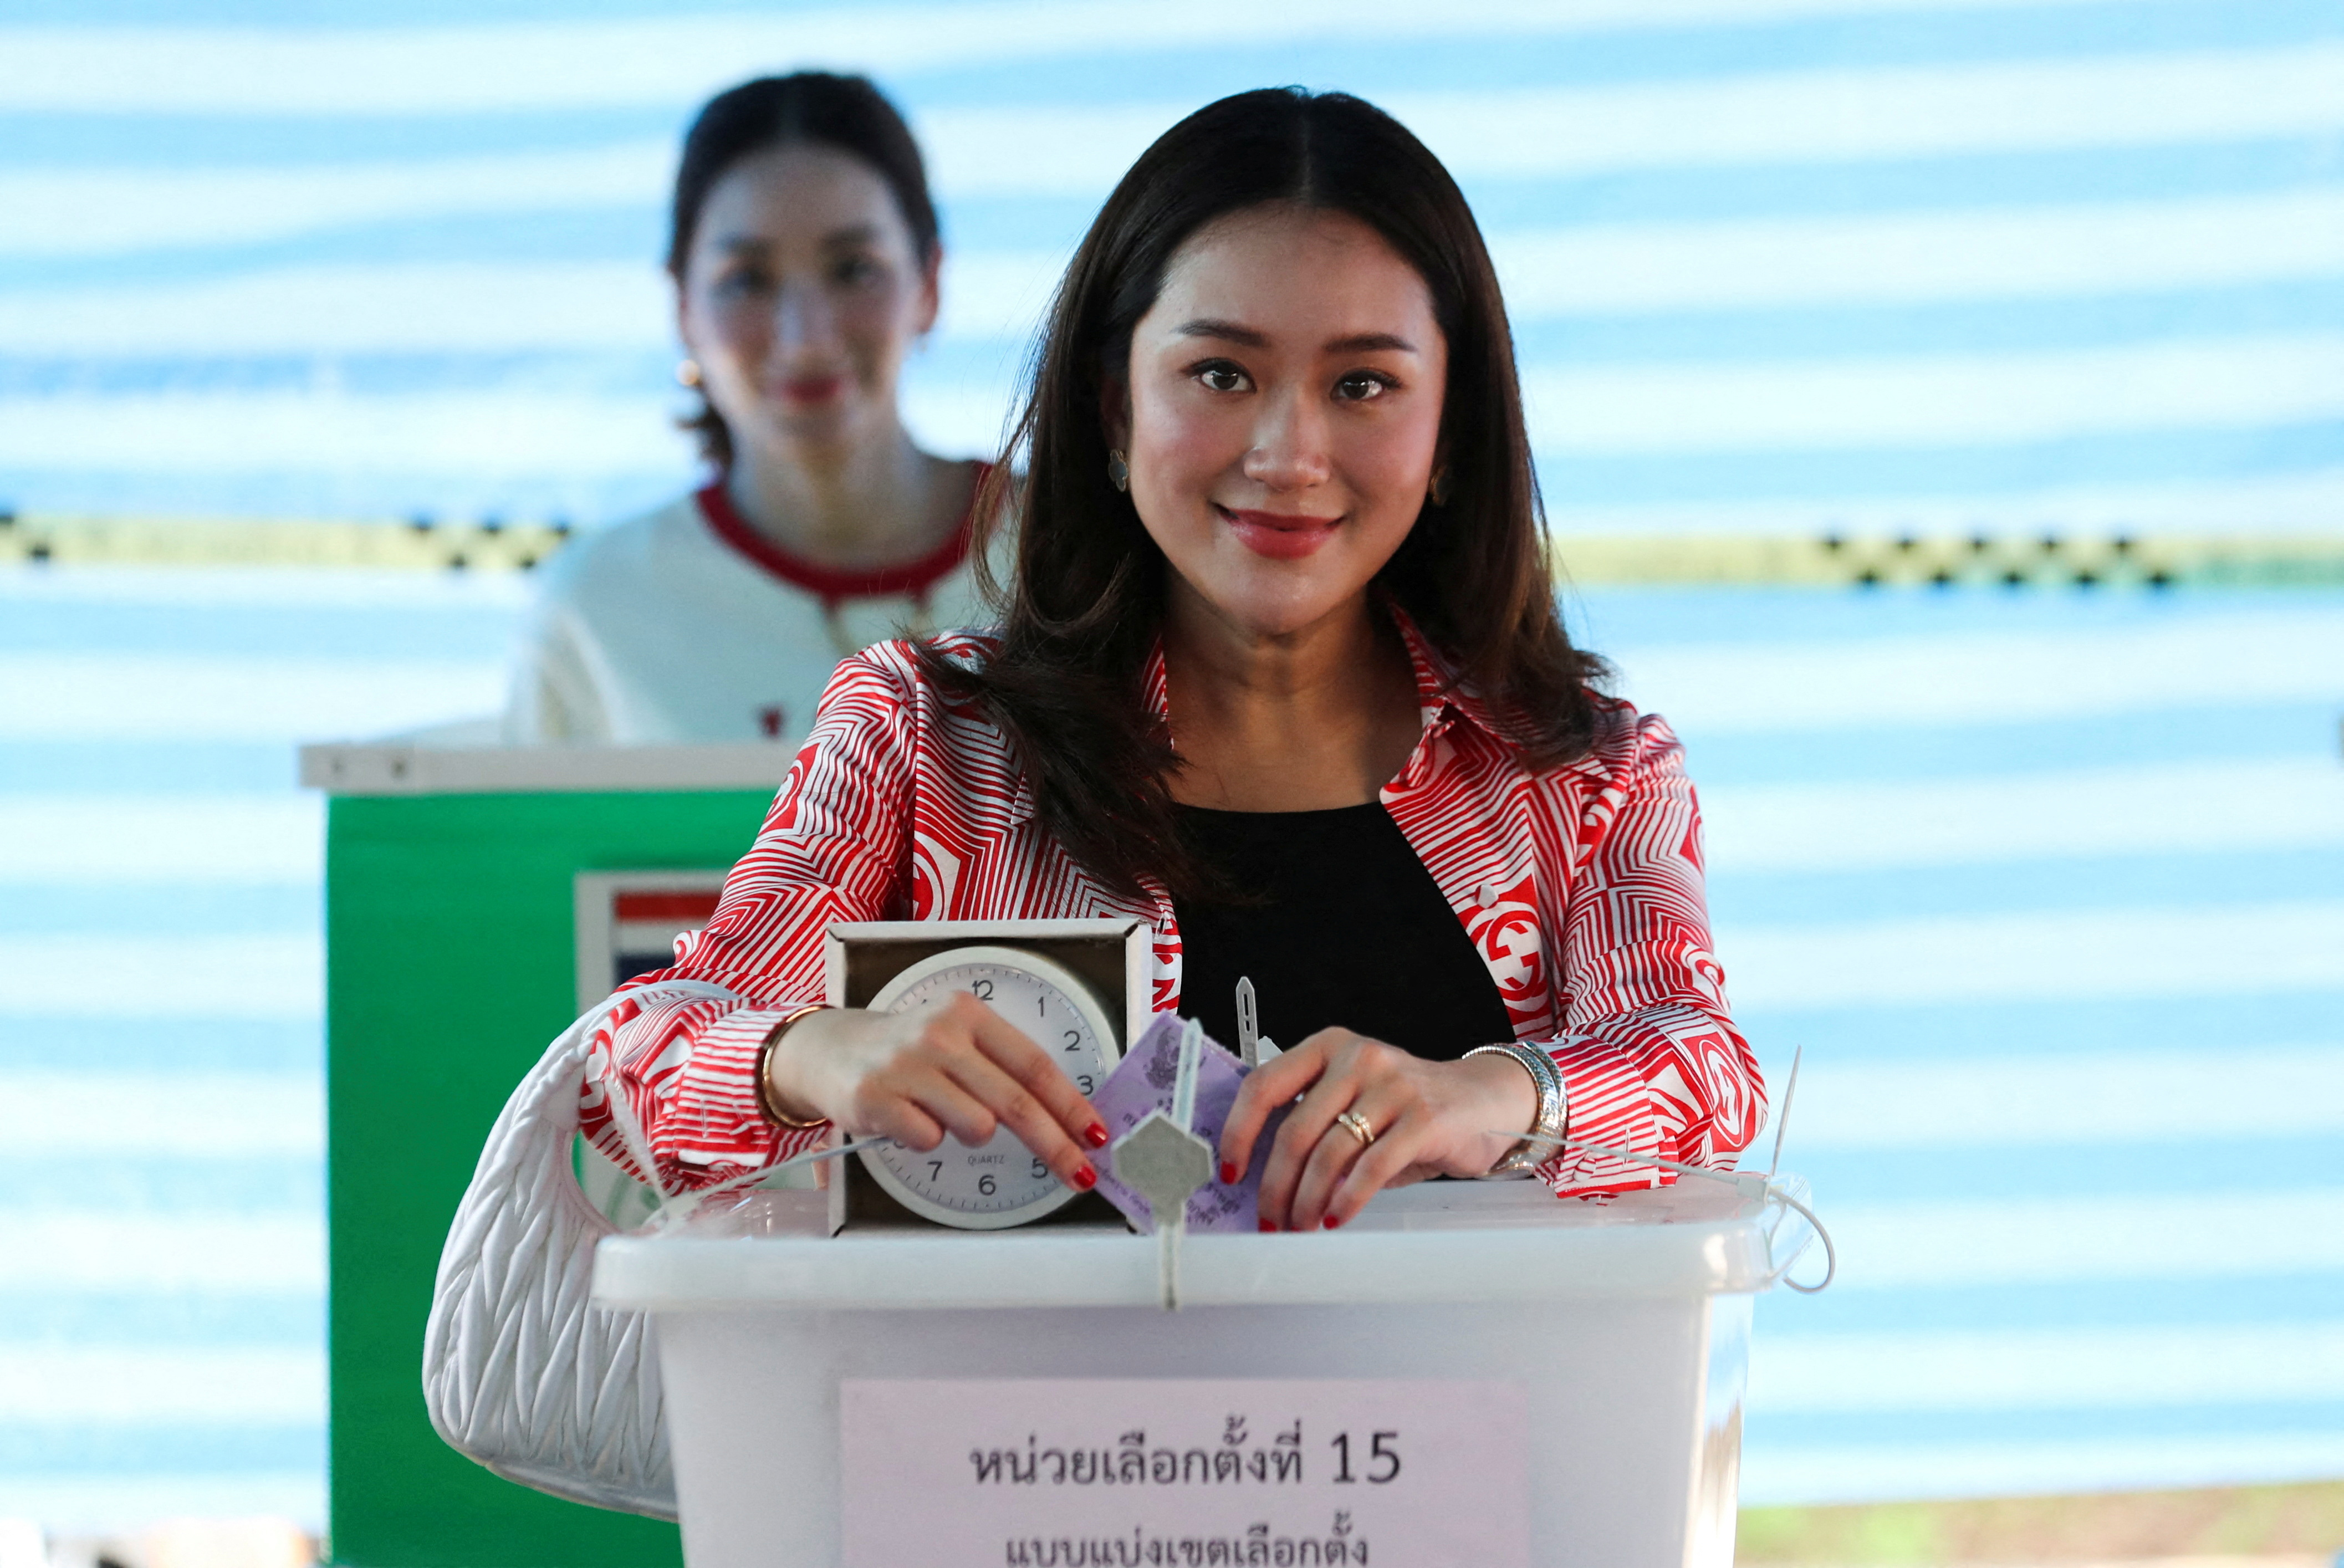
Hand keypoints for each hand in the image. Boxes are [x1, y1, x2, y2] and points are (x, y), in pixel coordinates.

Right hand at [764, 995, 1108, 1190]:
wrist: (828, 1049)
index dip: (1070, 1104)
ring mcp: (906, 1067)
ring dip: (968, 1132)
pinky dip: (927, 1138)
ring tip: (941, 1112)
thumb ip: (999, 1066)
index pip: (1034, 1064)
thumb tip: (1061, 1116)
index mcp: (968, 1015)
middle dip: (1055, 1144)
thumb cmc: (906, 1050)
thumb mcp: (954, 1037)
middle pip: (1015, 1102)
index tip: (1095, 1134)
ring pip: (976, 1126)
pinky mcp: (876, 1099)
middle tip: (1079, 1174)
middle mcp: (939, 1035)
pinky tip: (908, 1117)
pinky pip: (930, 1140)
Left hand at [1217, 1029, 1538, 1231]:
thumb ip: (1315, 1124)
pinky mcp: (1424, 1117)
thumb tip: (1262, 1178)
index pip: (1264, 1085)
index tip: (1230, 1172)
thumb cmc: (1407, 1107)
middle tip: (1270, 1220)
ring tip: (1302, 1227)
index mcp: (1327, 1046)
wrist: (1485, 1100)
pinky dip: (1348, 1199)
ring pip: (1329, 1153)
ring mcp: (1393, 1084)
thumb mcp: (1355, 1101)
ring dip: (1308, 1201)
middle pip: (1295, 1130)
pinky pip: (1372, 1166)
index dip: (1238, 1133)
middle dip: (1275, 1186)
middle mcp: (1357, 1057)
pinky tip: (1337, 1219)